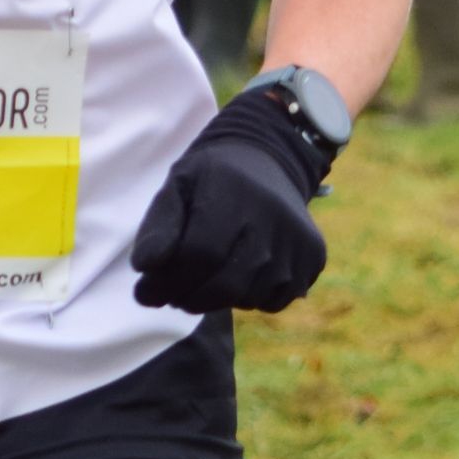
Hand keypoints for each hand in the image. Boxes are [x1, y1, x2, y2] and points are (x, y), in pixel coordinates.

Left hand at [129, 89, 329, 315]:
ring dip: (217, 299)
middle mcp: (273, 217)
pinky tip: (238, 275)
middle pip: (224, 284)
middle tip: (170, 296)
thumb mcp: (177, 186)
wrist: (268, 158)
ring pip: (248, 296)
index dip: (167, 282)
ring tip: (203, 281)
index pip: (198, 255)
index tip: (145, 293)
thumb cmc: (212, 177)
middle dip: (189, 298)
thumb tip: (144, 266)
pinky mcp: (314, 257)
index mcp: (233, 193)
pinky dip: (249, 298)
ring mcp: (298, 240)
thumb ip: (159, 224)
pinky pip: (274, 300)